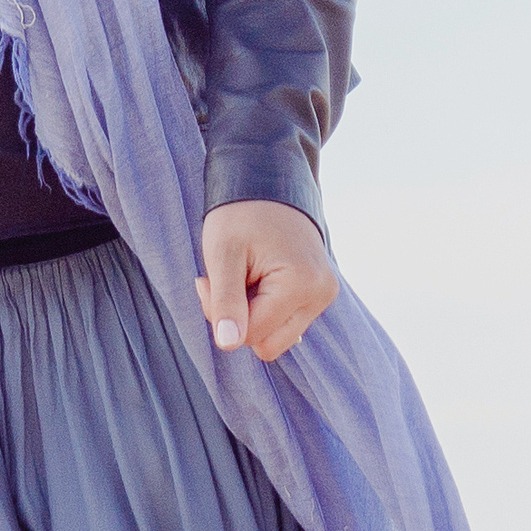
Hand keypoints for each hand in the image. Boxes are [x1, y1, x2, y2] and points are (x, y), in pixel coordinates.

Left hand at [195, 200, 338, 363]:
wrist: (269, 186)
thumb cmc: (241, 215)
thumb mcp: (222, 255)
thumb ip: (225, 302)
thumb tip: (228, 344)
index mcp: (302, 284)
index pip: (251, 335)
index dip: (221, 316)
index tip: (208, 282)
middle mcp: (321, 294)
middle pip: (266, 343)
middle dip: (237, 321)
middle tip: (225, 282)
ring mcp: (323, 296)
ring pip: (274, 337)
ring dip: (249, 316)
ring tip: (243, 278)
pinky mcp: (317, 295)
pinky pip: (282, 324)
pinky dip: (262, 310)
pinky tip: (255, 281)